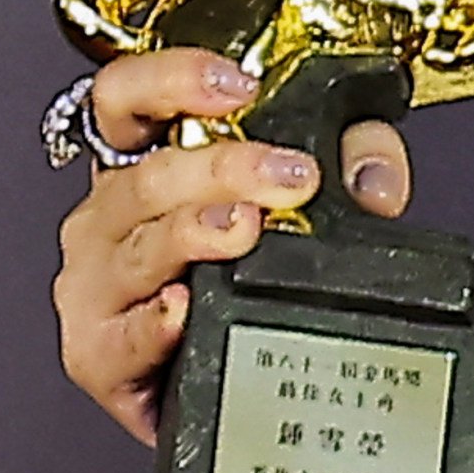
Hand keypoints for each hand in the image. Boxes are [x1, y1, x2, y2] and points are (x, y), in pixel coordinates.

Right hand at [51, 49, 412, 441]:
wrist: (219, 391)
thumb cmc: (240, 288)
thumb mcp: (302, 210)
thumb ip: (351, 170)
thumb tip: (377, 181)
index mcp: (140, 168)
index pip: (124, 99)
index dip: (171, 80)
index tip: (238, 87)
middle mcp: (107, 220)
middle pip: (144, 177)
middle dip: (222, 169)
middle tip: (290, 177)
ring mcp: (96, 286)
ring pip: (138, 249)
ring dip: (193, 233)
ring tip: (244, 228)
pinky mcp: (98, 356)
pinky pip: (120, 338)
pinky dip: (152, 324)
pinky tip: (182, 309)